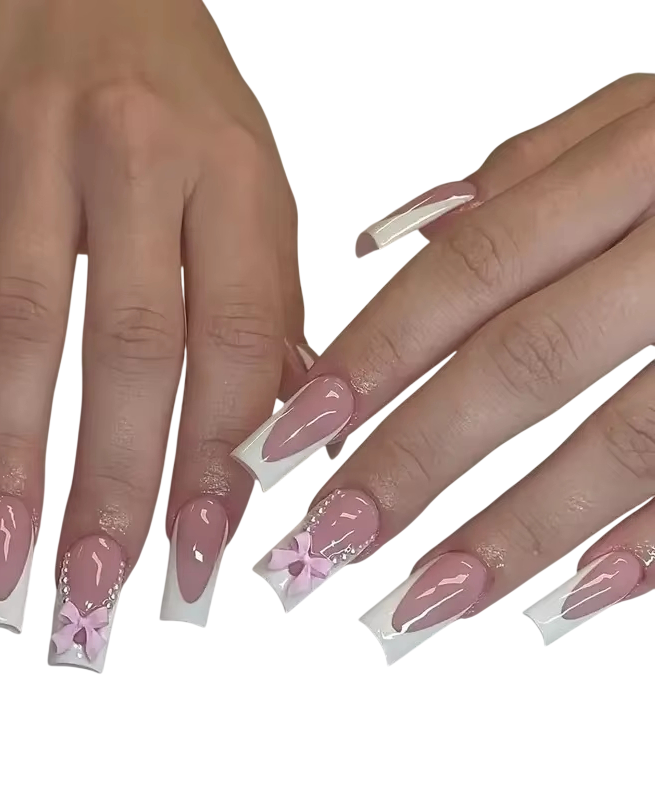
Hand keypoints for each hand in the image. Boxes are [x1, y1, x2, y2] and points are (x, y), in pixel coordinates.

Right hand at [0, 0, 313, 667]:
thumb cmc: (189, 107)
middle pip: (126, 345)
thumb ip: (265, 312)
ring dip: (8, 451)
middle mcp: (136, 159)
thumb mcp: (256, 194)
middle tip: (101, 587)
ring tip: (8, 553)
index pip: (234, 339)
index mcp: (234, 177)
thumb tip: (279, 438)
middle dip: (113, 481)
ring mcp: (30, 146)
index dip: (217, 455)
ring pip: (16, 318)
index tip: (201, 549)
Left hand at [235, 74, 654, 657]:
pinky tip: (576, 597)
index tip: (298, 431)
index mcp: (634, 158)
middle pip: (524, 360)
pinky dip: (653, 543)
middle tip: (332, 535)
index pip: (469, 270)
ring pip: (622, 438)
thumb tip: (393, 242)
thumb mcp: (637, 123)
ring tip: (426, 597)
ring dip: (515, 532)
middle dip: (417, 459)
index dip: (376, 356)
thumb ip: (523, 179)